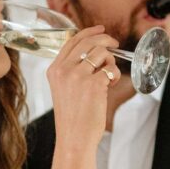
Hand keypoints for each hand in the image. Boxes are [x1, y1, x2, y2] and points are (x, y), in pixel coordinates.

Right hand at [47, 25, 120, 146]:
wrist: (74, 138)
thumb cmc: (73, 117)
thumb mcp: (64, 89)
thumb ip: (74, 70)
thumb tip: (97, 52)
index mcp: (54, 69)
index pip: (72, 41)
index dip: (89, 32)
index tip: (101, 30)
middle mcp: (63, 70)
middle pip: (88, 41)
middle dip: (106, 39)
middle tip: (115, 45)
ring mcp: (77, 76)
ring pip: (101, 53)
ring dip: (110, 61)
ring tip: (108, 76)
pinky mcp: (93, 84)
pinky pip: (110, 69)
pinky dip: (114, 75)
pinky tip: (110, 85)